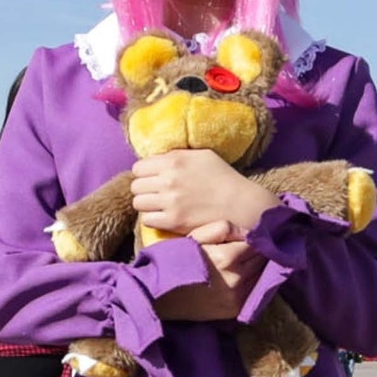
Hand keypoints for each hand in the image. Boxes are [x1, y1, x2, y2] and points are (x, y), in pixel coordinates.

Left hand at [131, 151, 275, 237]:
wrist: (240, 204)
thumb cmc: (223, 178)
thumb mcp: (202, 156)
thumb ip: (177, 155)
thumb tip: (156, 159)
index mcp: (174, 161)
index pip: (139, 167)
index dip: (144, 174)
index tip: (152, 179)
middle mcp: (169, 180)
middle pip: (135, 186)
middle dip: (143, 189)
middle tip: (155, 194)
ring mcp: (170, 202)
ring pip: (138, 203)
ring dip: (146, 205)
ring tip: (158, 206)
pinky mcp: (174, 221)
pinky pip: (147, 220)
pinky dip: (153, 219)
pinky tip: (164, 217)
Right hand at [154, 221, 264, 321]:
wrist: (161, 296)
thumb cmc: (176, 261)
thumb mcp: (195, 237)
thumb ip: (222, 228)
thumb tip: (248, 231)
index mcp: (228, 257)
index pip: (255, 242)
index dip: (250, 238)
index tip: (244, 238)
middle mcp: (237, 278)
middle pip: (260, 259)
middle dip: (254, 252)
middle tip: (244, 249)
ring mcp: (238, 297)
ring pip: (260, 275)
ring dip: (255, 268)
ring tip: (241, 263)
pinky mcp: (235, 310)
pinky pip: (253, 292)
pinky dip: (250, 284)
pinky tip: (238, 279)